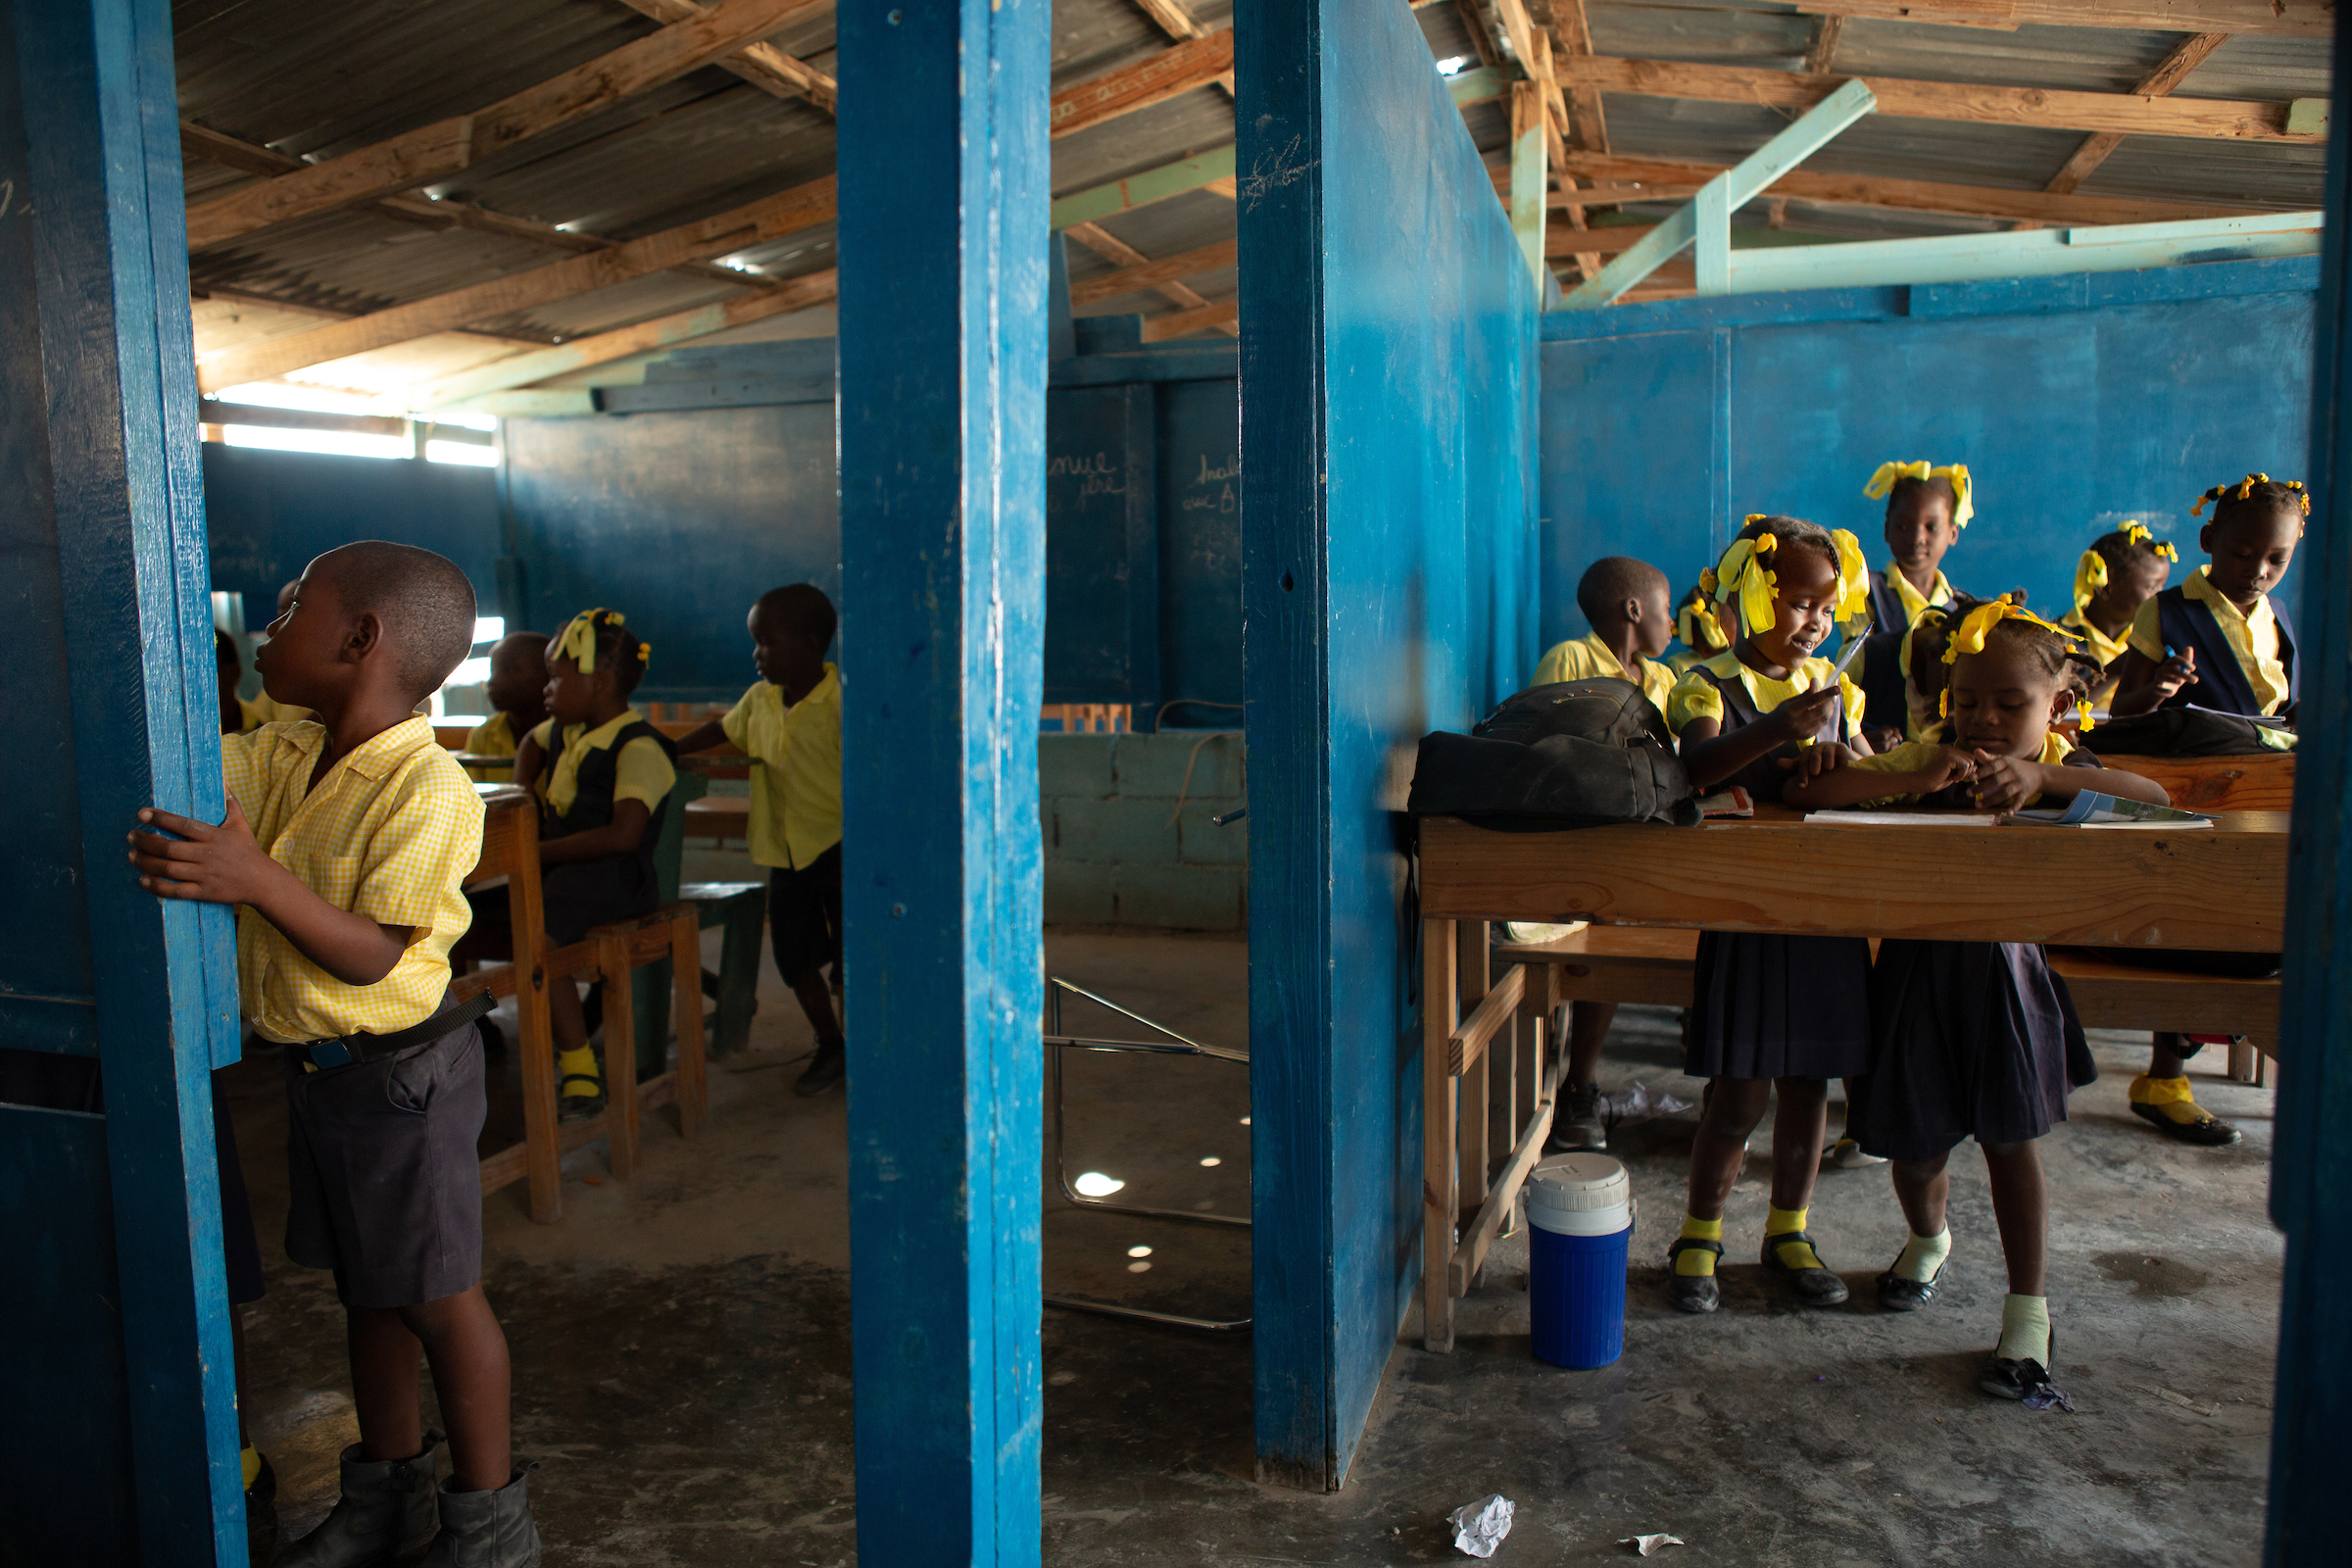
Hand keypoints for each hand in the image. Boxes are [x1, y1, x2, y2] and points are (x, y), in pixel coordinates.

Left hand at [128, 797, 281, 905]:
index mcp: (214, 836)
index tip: (142, 814)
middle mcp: (207, 854)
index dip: (161, 819)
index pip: (183, 825)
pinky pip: (175, 891)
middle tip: (131, 836)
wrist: (262, 881)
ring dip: (145, 862)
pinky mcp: (203, 892)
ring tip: (132, 855)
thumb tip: (222, 779)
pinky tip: (143, 880)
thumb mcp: (241, 823)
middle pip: (169, 848)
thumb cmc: (248, 849)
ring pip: (167, 869)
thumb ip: (229, 802)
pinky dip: (157, 886)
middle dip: (146, 842)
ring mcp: (204, 874)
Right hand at [1765, 686, 1842, 742]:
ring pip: (1824, 718)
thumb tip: (1817, 682)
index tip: (1837, 688)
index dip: (1827, 693)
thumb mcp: (1790, 701)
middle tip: (1834, 694)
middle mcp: (1798, 721)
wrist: (1774, 731)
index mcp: (1792, 710)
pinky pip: (1822, 725)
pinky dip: (1826, 716)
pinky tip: (1825, 711)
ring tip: (1830, 701)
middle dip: (1831, 701)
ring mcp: (1804, 730)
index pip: (1813, 700)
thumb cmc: (1782, 712)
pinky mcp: (1808, 735)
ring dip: (1830, 708)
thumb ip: (1805, 694)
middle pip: (1821, 710)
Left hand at [1781, 740, 1855, 782]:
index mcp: (1808, 752)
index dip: (1802, 772)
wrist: (1839, 763)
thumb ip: (1792, 765)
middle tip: (1815, 773)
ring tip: (1829, 768)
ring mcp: (1831, 747)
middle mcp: (1818, 748)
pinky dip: (1842, 758)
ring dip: (1828, 759)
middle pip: (1814, 754)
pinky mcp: (1842, 748)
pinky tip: (1843, 766)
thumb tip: (1778, 762)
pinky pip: (1842, 751)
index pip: (1803, 760)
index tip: (1803, 785)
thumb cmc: (1818, 766)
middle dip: (1814, 763)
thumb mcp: (1806, 766)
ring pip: (1828, 751)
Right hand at [1918, 746, 1977, 793]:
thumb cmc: (1936, 780)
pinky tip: (1953, 779)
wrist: (1922, 782)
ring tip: (1954, 778)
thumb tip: (1976, 767)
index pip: (1968, 756)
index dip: (1967, 769)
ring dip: (1965, 773)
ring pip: (1970, 761)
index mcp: (1949, 750)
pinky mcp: (1949, 757)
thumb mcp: (1953, 772)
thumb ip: (1963, 767)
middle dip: (1968, 771)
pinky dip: (1962, 775)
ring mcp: (1949, 751)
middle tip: (1957, 778)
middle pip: (1971, 758)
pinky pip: (1965, 766)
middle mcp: (1949, 748)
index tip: (1957, 777)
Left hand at [1971, 750, 2041, 811]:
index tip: (1971, 777)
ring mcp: (2019, 784)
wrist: (2039, 774)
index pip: (1993, 767)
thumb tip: (1975, 751)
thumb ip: (1989, 758)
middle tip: (1968, 793)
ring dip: (1991, 799)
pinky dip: (2014, 807)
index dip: (1982, 772)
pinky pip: (2019, 801)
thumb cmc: (2015, 767)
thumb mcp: (2004, 760)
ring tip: (1978, 805)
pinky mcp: (2025, 794)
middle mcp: (2013, 773)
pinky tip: (2007, 813)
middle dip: (1982, 787)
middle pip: (1997, 780)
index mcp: (2006, 763)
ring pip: (2005, 792)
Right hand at [2151, 644, 2195, 697]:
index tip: (2194, 669)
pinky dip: (2165, 690)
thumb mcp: (2182, 669)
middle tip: (2196, 680)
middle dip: (2184, 674)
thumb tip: (2189, 647)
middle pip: (2172, 669)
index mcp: (2168, 664)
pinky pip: (2158, 688)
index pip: (2175, 659)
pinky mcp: (2155, 688)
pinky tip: (2171, 692)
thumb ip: (2186, 659)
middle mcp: (2161, 670)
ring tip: (2180, 682)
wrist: (2163, 688)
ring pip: (2163, 677)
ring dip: (2173, 679)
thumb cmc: (2175, 676)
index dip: (2184, 662)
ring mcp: (2157, 679)